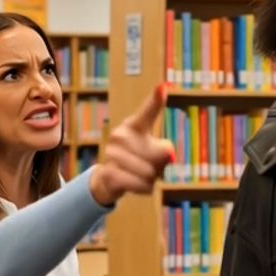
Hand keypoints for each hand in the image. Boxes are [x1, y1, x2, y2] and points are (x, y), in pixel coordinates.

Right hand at [89, 84, 173, 205]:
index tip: (163, 87)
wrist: (109, 180)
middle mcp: (120, 135)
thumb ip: (164, 152)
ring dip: (151, 179)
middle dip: (159, 167)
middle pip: (159, 155)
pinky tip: (137, 184)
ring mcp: (111, 153)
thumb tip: (167, 153)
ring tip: (139, 175)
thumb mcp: (155, 155)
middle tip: (148, 166)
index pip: (147, 112)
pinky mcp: (108, 172)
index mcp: (134, 125)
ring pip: (149, 172)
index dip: (156, 101)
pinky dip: (145, 189)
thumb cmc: (138, 162)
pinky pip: (140, 184)